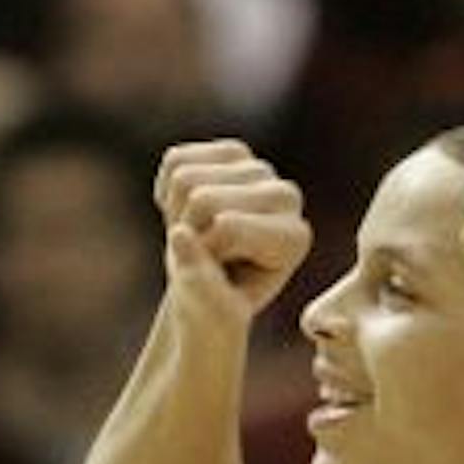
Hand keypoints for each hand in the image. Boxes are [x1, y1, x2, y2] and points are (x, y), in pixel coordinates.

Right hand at [155, 140, 313, 323]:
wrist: (212, 285)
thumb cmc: (217, 304)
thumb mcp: (211, 310)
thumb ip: (201, 283)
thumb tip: (181, 236)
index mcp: (295, 237)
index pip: (227, 226)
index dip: (204, 252)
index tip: (218, 274)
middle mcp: (286, 196)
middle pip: (202, 199)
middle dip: (189, 231)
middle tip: (204, 254)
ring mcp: (258, 169)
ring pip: (185, 178)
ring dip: (177, 214)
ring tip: (199, 237)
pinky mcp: (230, 152)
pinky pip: (174, 162)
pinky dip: (168, 195)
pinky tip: (191, 215)